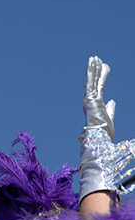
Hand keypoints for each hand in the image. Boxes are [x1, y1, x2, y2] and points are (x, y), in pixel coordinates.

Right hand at [78, 55, 131, 200]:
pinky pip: (91, 84)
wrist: (100, 158)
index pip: (105, 114)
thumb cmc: (111, 159)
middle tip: (101, 69)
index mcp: (102, 128)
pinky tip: (94, 61)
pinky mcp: (90, 104)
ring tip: (96, 59)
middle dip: (100, 82)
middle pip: (98, 95)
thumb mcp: (126, 149)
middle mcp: (95, 117)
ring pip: (93, 86)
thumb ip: (130, 147)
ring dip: (95, 73)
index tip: (112, 102)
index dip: (109, 108)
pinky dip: (92, 73)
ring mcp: (91, 109)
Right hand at [83, 56, 115, 139]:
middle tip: (97, 59)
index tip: (103, 68)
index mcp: (95, 106)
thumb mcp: (110, 118)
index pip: (98, 89)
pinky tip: (92, 62)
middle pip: (94, 83)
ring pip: (92, 81)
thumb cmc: (104, 133)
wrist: (100, 139)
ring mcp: (90, 100)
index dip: (100, 78)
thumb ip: (111, 109)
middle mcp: (90, 102)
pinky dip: (91, 72)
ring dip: (93, 68)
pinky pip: (91, 82)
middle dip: (96, 70)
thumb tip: (113, 101)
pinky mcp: (91, 98)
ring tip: (94, 57)